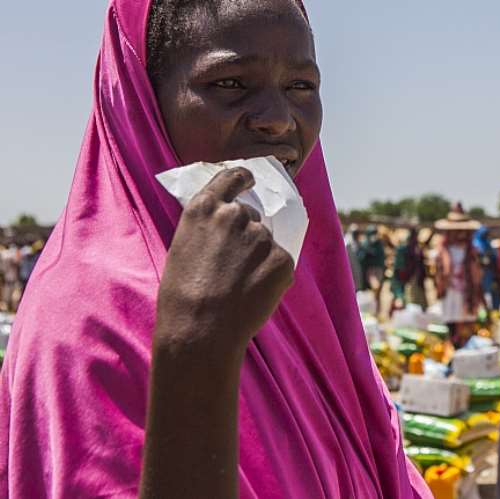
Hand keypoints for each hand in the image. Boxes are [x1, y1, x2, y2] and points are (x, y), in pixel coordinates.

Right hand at [154, 167, 294, 361]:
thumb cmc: (183, 296)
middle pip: (251, 216)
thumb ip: (209, 228)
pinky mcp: (282, 259)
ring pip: (266, 242)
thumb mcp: (185, 247)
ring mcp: (261, 236)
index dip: (244, 178)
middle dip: (246, 236)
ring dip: (258, 258)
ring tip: (238, 286)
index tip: (250, 180)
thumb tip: (232, 225)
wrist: (199, 331)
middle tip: (232, 267)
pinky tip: (252, 295)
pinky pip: (280, 264)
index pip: (232, 176)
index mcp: (205, 207)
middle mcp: (235, 215)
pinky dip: (271, 278)